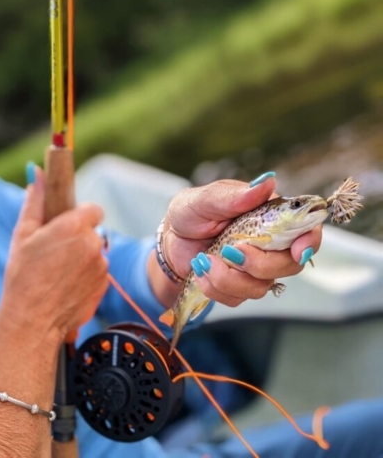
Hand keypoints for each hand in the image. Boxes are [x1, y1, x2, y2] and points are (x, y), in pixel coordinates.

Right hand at [0, 166, 108, 341]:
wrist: (32, 321)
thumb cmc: (22, 277)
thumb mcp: (22, 235)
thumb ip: (34, 201)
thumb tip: (37, 174)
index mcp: (73, 226)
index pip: (93, 209)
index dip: (80, 216)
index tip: (66, 224)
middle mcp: (92, 243)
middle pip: (93, 232)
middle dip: (78, 238)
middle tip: (54, 253)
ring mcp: (101, 266)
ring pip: (95, 253)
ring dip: (82, 258)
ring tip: (57, 273)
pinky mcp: (104, 286)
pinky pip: (98, 273)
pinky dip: (86, 277)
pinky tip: (65, 287)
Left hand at [163, 174, 321, 306]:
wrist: (170, 240)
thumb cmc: (190, 212)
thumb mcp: (204, 199)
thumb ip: (234, 195)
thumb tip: (268, 183)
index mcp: (269, 216)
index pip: (306, 230)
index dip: (309, 242)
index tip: (297, 251)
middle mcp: (269, 244)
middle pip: (289, 265)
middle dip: (259, 264)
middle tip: (230, 251)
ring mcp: (255, 268)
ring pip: (261, 286)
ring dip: (228, 277)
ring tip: (204, 260)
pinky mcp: (238, 286)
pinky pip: (237, 298)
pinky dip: (214, 287)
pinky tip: (200, 270)